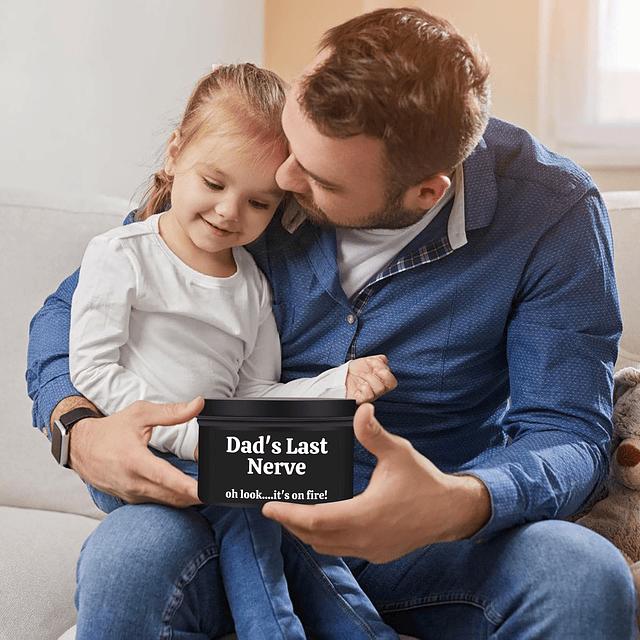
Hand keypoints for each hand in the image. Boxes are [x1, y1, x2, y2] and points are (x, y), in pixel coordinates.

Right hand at [66, 397, 203, 507]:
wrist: (80, 448)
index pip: (166, 478)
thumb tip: (198, 405)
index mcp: (135, 461)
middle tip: (216, 489)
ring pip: (166, 502)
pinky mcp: (131, 499)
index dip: (187, 487)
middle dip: (196, 495)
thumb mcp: (140, 414)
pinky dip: (173, 498)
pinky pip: (157, 503)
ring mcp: (131, 494)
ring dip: (186, 498)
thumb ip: (172, 412)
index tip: (204, 492)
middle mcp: (133, 482)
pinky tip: (186, 491)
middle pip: (171, 496)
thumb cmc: (110, 430)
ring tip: (205, 489)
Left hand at [262, 403, 490, 562]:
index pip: (314, 520)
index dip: (288, 514)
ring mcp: (371, 550)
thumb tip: (360, 410)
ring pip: (327, 547)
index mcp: (364, 515)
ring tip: (294, 515)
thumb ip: (374, 434)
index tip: (268, 506)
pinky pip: (342, 549)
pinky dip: (326, 539)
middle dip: (290, 523)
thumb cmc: (423, 482)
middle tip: (275, 508)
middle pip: (314, 537)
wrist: (450, 512)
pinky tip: (325, 523)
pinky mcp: (378, 553)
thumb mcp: (398, 452)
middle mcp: (364, 538)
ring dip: (307, 533)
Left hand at [345, 354, 396, 403]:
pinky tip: (359, 384)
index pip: (393, 379)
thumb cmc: (357, 370)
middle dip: (381, 372)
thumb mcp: (368, 361)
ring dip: (369, 377)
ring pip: (380, 389)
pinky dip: (363, 387)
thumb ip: (379, 359)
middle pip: (391, 385)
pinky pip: (369, 395)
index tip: (371, 361)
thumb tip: (383, 360)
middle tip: (371, 369)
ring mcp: (372, 395)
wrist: (343, 374)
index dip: (385, 369)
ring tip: (362, 375)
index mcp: (383, 381)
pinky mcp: (363, 399)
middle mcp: (379, 389)